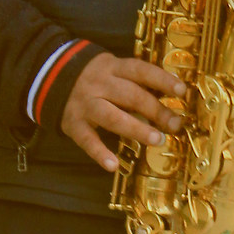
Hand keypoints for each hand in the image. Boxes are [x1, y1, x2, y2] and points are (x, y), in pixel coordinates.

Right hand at [60, 52, 185, 173]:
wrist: (51, 76)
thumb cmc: (96, 78)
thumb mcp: (114, 71)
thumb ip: (136, 85)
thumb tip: (170, 104)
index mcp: (113, 68)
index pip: (141, 70)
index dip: (162, 80)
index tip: (182, 92)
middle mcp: (99, 84)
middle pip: (131, 95)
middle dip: (156, 110)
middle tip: (175, 124)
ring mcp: (85, 104)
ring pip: (112, 116)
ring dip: (136, 129)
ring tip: (156, 140)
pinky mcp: (73, 123)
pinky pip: (87, 140)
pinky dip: (99, 153)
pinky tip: (113, 165)